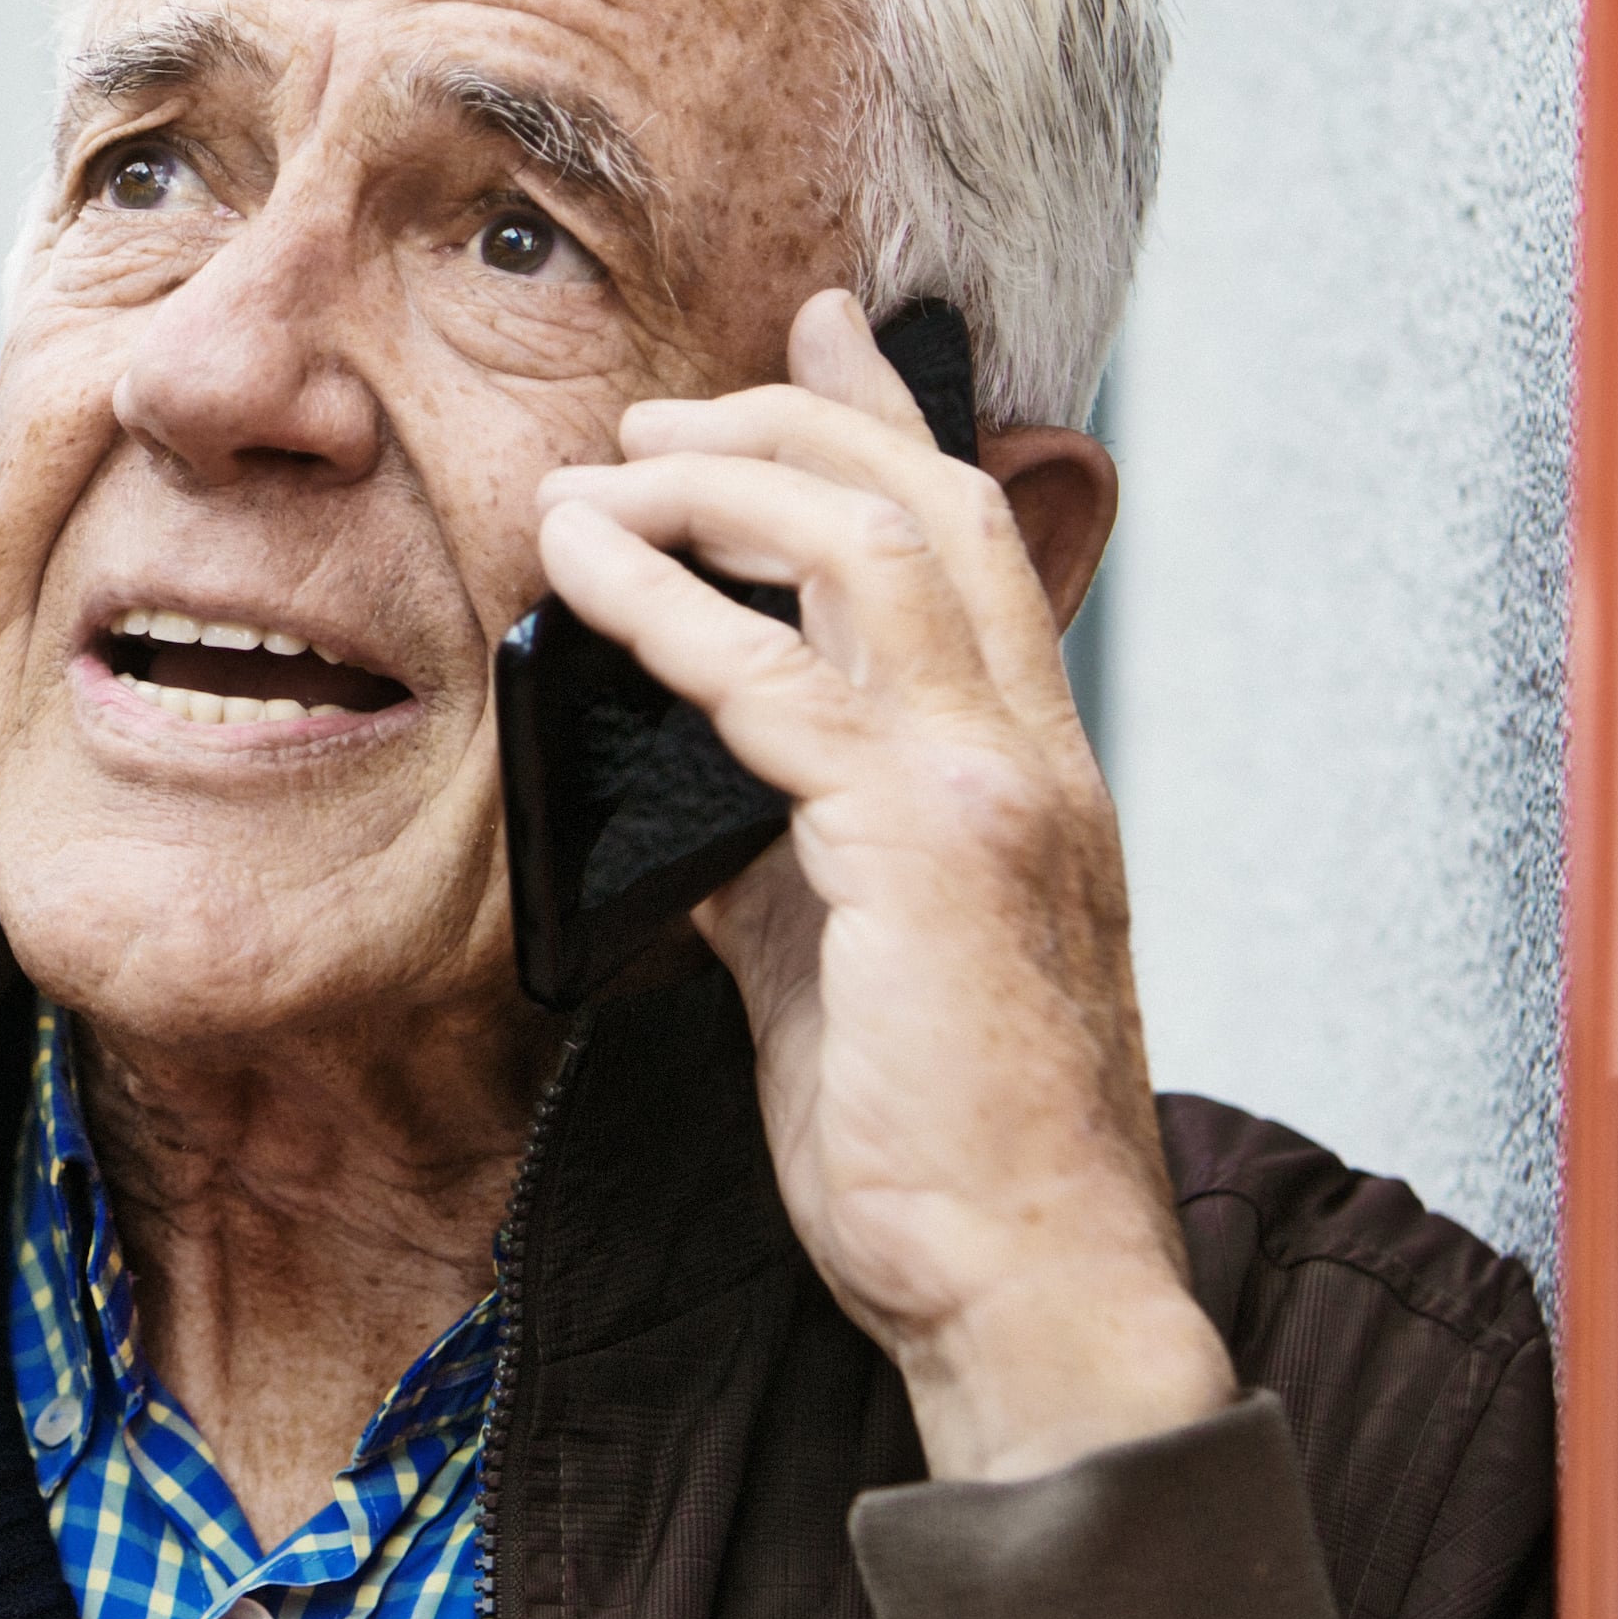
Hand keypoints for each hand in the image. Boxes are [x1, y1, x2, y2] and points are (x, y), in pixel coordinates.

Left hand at [534, 290, 1228, 1482]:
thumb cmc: (939, 1150)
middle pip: (928, 503)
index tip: (819, 332)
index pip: (972, 536)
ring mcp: (990, 791)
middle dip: (787, 423)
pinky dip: (668, 603)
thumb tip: (672, 791)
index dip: (890, 418)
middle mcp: (1031, 754)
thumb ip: (779, 851)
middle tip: (656, 412)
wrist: (1024, 1286)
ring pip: (867, 550)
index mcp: (1029, 769)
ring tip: (608, 472)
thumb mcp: (843, 962)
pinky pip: (775, 680)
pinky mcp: (922, 850)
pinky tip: (586, 569)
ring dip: (720, 485)